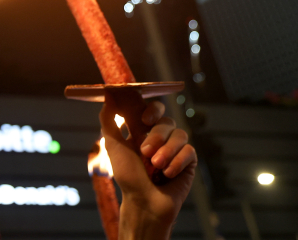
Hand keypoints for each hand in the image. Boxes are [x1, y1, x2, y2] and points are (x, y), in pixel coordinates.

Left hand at [101, 100, 196, 237]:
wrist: (144, 202)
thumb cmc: (127, 176)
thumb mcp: (113, 145)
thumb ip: (109, 120)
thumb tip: (107, 95)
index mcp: (144, 131)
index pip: (153, 110)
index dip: (152, 109)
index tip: (144, 118)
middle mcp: (161, 138)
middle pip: (167, 121)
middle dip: (157, 135)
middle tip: (146, 152)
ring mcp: (175, 149)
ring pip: (180, 134)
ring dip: (166, 150)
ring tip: (156, 166)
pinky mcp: (188, 162)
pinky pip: (189, 151)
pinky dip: (177, 162)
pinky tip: (167, 174)